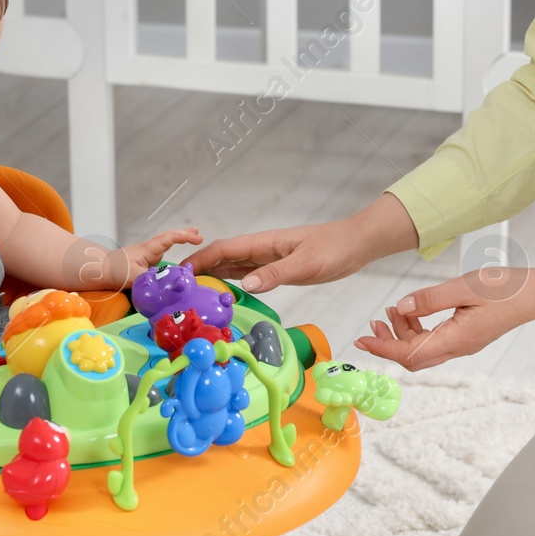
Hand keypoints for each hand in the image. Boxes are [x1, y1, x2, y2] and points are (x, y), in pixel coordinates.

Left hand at [110, 227, 202, 288]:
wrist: (100, 270)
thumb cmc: (114, 270)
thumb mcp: (134, 277)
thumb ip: (151, 280)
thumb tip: (167, 285)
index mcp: (148, 250)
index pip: (168, 238)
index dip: (183, 237)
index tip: (197, 239)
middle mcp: (149, 249)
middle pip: (169, 237)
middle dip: (185, 234)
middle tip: (199, 233)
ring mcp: (147, 254)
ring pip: (166, 243)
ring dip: (180, 239)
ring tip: (195, 237)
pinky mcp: (145, 261)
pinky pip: (163, 252)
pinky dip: (173, 249)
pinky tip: (177, 258)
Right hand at [182, 194, 418, 292]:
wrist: (356, 244)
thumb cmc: (334, 249)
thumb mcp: (306, 264)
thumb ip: (276, 273)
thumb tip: (245, 284)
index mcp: (264, 242)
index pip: (224, 248)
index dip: (200, 258)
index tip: (179, 273)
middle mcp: (261, 249)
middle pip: (222, 256)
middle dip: (199, 268)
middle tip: (178, 288)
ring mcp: (268, 258)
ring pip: (232, 265)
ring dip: (212, 275)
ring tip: (192, 292)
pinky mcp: (277, 267)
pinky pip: (247, 273)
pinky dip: (231, 281)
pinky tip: (223, 292)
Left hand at [353, 270, 533, 371]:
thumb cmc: (505, 288)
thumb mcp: (463, 286)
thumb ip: (430, 299)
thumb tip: (401, 306)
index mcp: (456, 339)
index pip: (410, 354)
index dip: (383, 349)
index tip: (362, 342)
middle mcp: (458, 347)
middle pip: (413, 357)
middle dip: (389, 343)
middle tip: (374, 323)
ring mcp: (462, 344)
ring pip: (422, 349)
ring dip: (403, 333)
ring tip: (393, 310)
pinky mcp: (465, 336)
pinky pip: (433, 340)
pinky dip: (417, 328)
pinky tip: (412, 310)